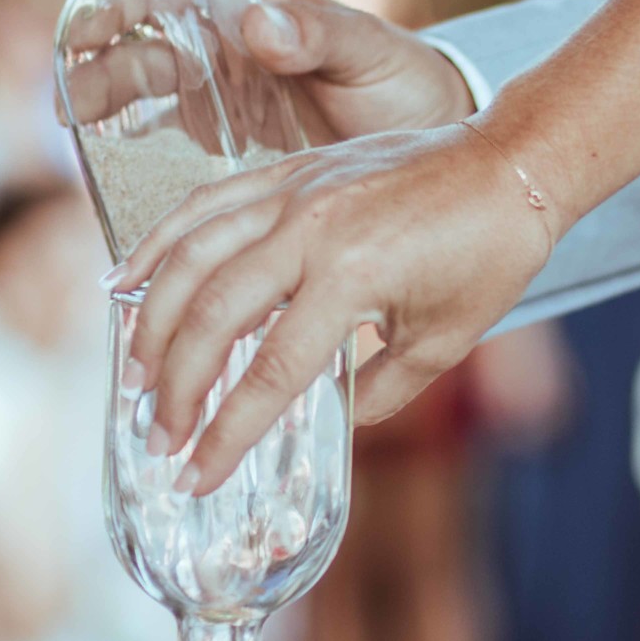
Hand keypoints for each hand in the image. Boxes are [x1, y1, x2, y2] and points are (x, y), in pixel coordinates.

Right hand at [63, 0, 475, 143]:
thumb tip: (257, 24)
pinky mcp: (223, 138)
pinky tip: (110, 175)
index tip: (92, 29)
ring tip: (74, 129)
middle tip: (73, 104)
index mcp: (252, 3)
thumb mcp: (370, 53)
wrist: (431, 141)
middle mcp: (225, 40)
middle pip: (144, 44)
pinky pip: (165, 140)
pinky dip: (134, 152)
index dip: (122, 2)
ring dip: (106, 105)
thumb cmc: (405, 83)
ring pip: (145, 90)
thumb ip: (319, 36)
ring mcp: (220, 91)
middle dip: (100, 66)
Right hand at [106, 121, 552, 495]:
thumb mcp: (443, 341)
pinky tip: (127, 278)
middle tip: (161, 439)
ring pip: (192, 254)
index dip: (228, 433)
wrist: (513, 163)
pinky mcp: (289, 170)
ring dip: (153, 321)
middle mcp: (310, 230)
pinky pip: (206, 204)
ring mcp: (293, 192)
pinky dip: (161, 242)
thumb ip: (378, 389)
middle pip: (213, 316)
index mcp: (353, 277)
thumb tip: (328, 422)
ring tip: (139, 377)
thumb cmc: (489, 254)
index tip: (197, 477)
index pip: (270, 372)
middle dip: (179, 388)